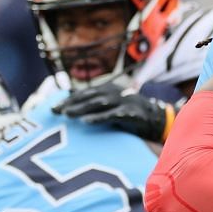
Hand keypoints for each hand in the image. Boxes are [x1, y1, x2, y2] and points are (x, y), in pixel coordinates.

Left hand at [53, 82, 174, 142]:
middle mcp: (115, 92)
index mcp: (108, 89)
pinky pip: (112, 115)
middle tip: (54, 111)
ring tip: (66, 114)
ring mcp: (124, 101)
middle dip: (71, 103)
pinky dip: (98, 118)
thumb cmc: (131, 116)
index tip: (53, 108)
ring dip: (81, 108)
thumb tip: (73, 110)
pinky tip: (86, 122)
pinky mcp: (131, 113)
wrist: (159, 120)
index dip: (69, 99)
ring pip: (98, 103)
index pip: (85, 93)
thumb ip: (97, 108)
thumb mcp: (113, 108)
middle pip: (89, 96)